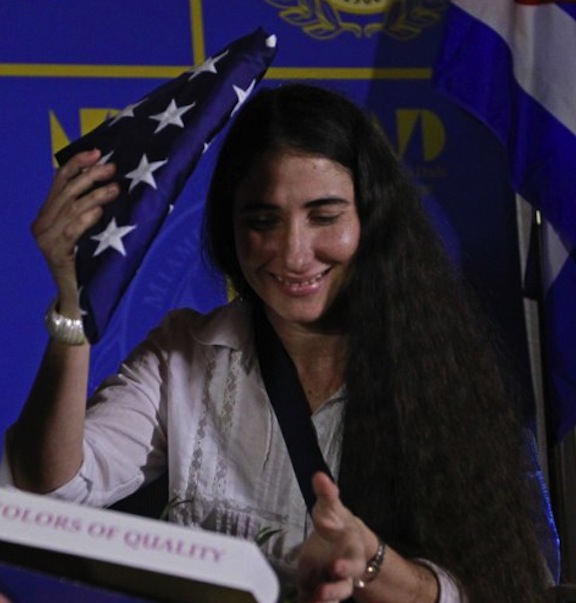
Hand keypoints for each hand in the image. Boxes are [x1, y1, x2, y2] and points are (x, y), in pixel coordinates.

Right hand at [31, 149, 118, 309]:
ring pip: (71, 209)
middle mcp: (42, 224)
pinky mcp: (55, 254)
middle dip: (90, 177)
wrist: (78, 297)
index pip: (60, 181)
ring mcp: (46, 239)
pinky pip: (71, 231)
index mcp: (47, 214)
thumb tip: (111, 181)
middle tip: (112, 168)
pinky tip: (99, 211)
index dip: (78, 165)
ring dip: (95, 196)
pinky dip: (85, 219)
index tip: (98, 153)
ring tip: (114, 188)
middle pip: (67, 191)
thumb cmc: (87, 262)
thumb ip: (88, 209)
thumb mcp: (86, 230)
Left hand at [297, 472, 375, 602]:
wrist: (340, 544)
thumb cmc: (337, 524)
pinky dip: (307, 601)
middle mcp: (345, 571)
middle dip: (337, 585)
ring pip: (332, 595)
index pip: (352, 558)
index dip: (344, 565)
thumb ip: (327, 495)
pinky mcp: (314, 589)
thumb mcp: (332, 508)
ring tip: (315, 599)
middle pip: (345, 583)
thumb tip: (319, 476)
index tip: (334, 564)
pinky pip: (312, 600)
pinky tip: (301, 601)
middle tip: (327, 585)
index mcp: (353, 551)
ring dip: (325, 598)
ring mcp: (330, 583)